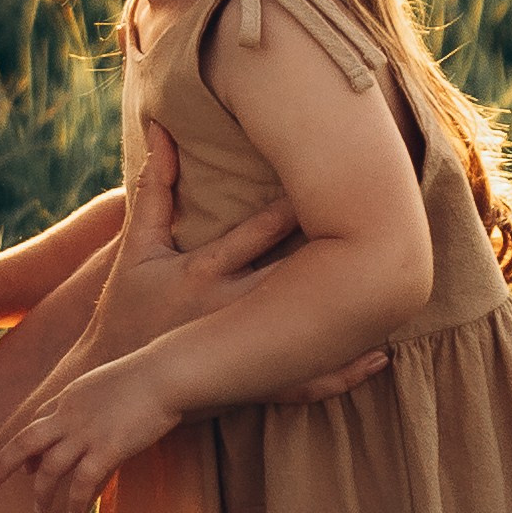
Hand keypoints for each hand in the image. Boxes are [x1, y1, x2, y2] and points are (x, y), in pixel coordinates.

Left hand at [0, 348, 179, 512]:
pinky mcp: (107, 450)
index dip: (29, 444)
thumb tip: (100, 411)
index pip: (39, 420)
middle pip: (26, 442)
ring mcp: (86, 434)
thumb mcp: (108, 381)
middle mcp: (70, 416)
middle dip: (4, 464)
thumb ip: (96, 398)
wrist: (166, 375)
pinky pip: (82, 482)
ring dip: (41, 493)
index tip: (27, 462)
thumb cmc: (148, 375)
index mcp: (70, 397)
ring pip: (50, 468)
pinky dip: (73, 501)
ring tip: (38, 511)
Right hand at [88, 126, 387, 401]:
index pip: (257, 232)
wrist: (115, 380)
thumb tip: (161, 129)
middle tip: (380, 226)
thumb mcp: (136, 248)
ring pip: (310, 330)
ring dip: (352, 312)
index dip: (294, 206)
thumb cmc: (125, 307)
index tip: (332, 179)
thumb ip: (153, 189)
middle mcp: (231, 311)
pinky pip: (308, 383)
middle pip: (296, 277)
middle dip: (335, 252)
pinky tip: (380, 356)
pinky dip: (344, 373)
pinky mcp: (255, 382)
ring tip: (396, 291)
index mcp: (203, 273)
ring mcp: (246, 351)